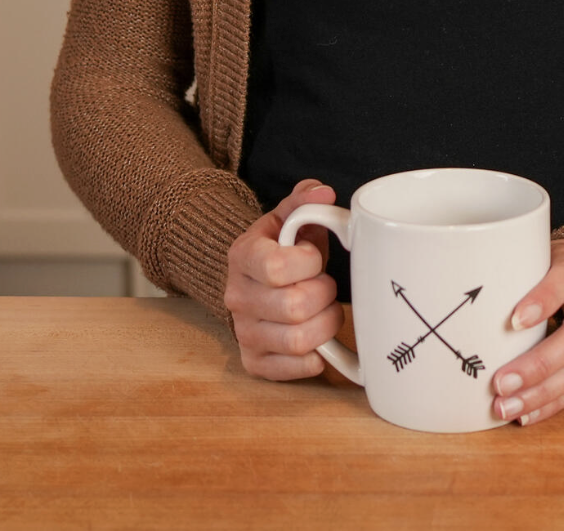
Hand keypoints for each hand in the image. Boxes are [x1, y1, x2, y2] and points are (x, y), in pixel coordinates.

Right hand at [223, 179, 342, 379]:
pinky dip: (315, 357)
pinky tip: (317, 339)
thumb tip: (325, 192)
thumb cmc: (280, 249)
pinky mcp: (254, 361)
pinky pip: (292, 370)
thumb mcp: (288, 219)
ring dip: (325, 325)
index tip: (314, 257)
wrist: (253, 280)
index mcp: (243, 256)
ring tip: (325, 310)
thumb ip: (304, 201)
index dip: (309, 262)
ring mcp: (243, 332)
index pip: (276, 267)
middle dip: (325, 294)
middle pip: (294, 307)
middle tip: (326, 286)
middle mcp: (237, 297)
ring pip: (298, 341)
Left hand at [489, 239, 563, 425]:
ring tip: (505, 407)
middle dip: (540, 364)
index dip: (542, 300)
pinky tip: (525, 414)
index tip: (514, 321)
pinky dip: (552, 404)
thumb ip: (521, 271)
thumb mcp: (549, 255)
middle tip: (501, 383)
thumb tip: (470, 291)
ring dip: (542, 394)